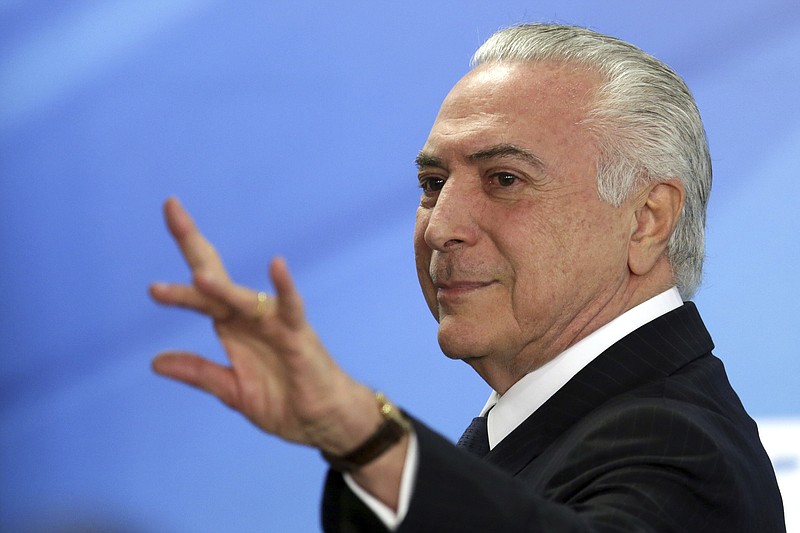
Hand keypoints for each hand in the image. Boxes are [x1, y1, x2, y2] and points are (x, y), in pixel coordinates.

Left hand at [150, 197, 377, 452]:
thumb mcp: (232, 391)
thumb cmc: (284, 401)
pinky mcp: (298, 334)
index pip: (200, 296)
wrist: (321, 421)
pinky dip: (285, 286)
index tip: (150, 286)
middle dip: (192, 242)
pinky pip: (292, 306)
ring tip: (198, 277)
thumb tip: (155, 361)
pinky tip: (277, 266)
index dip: (176, 288)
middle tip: (171, 208)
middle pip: (215, 276)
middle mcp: (249, 316)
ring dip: (222, 288)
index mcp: (231, 326)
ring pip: (243, 297)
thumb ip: (198, 372)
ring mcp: (274, 322)